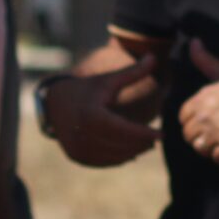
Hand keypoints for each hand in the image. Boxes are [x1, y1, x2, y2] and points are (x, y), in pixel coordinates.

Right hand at [44, 58, 162, 166]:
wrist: (55, 103)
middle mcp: (83, 135)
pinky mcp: (77, 157)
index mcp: (92, 116)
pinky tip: (131, 151)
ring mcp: (78, 149)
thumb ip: (133, 72)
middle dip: (142, 143)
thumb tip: (154, 56)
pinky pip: (104, 161)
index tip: (162, 134)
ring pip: (115, 156)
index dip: (146, 134)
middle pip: (122, 145)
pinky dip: (120, 157)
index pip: (125, 130)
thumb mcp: (108, 80)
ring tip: (147, 144)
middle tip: (156, 139)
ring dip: (133, 152)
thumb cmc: (87, 89)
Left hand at [179, 42, 218, 164]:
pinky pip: (216, 158)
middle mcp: (206, 117)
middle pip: (188, 135)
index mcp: (202, 98)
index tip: (206, 120)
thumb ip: (205, 60)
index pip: (183, 117)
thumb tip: (193, 41)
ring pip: (200, 148)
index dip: (193, 120)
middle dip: (200, 135)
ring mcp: (217, 133)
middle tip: (215, 132)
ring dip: (209, 147)